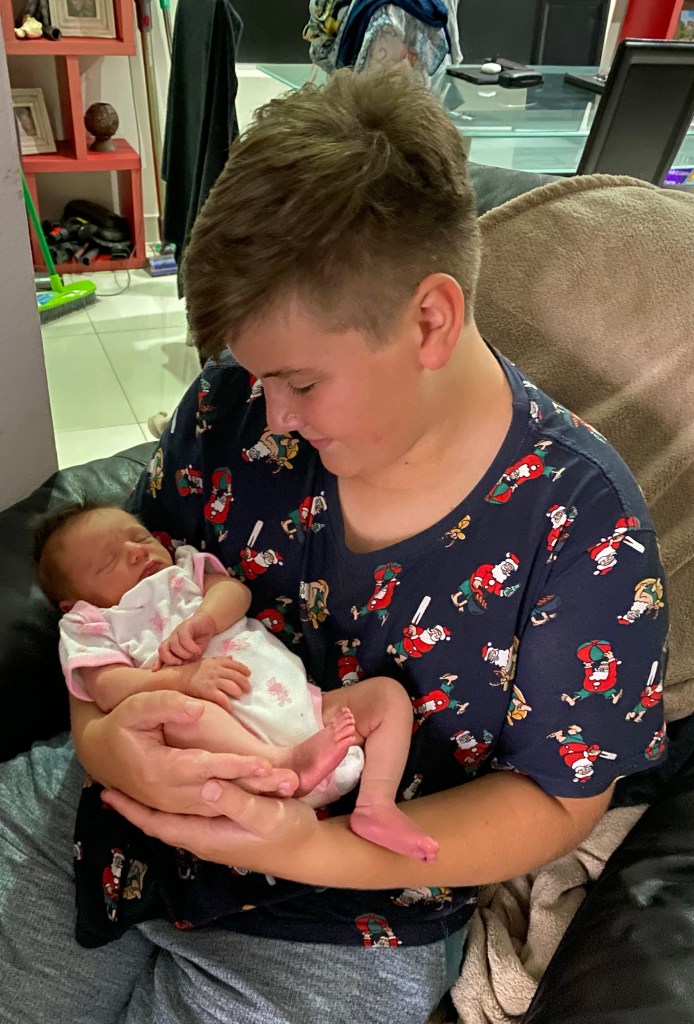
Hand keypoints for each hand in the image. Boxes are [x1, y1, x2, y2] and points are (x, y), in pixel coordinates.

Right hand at [75, 691, 284, 812]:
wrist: (100, 752)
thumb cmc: (121, 725)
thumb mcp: (137, 707)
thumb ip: (167, 705)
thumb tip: (197, 708)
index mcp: (159, 770)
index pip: (204, 768)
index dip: (234, 767)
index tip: (264, 764)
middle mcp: (168, 795)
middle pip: (218, 793)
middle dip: (253, 788)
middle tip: (289, 783)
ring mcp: (173, 805)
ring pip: (218, 806)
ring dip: (250, 799)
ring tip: (286, 789)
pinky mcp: (178, 808)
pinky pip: (211, 809)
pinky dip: (237, 805)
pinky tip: (264, 797)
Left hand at [102, 778, 319, 868]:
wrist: (308, 852)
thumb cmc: (288, 833)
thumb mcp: (265, 814)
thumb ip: (235, 801)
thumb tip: (204, 784)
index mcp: (205, 835)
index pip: (157, 823)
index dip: (130, 808)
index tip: (105, 793)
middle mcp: (202, 837)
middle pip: (159, 821)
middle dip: (134, 804)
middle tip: (111, 781)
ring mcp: (212, 834)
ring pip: (172, 817)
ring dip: (152, 801)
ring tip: (135, 780)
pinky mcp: (223, 828)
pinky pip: (188, 813)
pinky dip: (173, 799)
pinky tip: (174, 785)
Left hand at [154, 612, 216, 668]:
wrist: (208, 624)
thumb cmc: (199, 641)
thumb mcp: (193, 655)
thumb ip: (185, 662)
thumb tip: (180, 672)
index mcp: (171, 646)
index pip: (161, 654)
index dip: (158, 662)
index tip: (156, 670)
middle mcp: (172, 639)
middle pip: (163, 649)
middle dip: (170, 659)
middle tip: (180, 663)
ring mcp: (178, 632)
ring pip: (173, 645)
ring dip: (183, 653)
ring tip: (193, 655)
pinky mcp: (185, 626)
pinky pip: (183, 638)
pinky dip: (190, 647)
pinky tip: (197, 650)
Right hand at [185, 657, 251, 708]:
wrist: (175, 679)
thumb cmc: (190, 671)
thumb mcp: (206, 662)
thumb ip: (219, 660)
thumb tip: (232, 658)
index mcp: (216, 662)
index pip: (235, 664)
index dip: (244, 669)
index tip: (249, 674)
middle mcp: (216, 670)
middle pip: (237, 676)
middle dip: (245, 683)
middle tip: (247, 690)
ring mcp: (212, 681)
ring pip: (232, 687)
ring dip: (238, 693)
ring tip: (238, 697)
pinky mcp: (207, 691)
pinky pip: (222, 698)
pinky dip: (228, 704)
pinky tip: (229, 708)